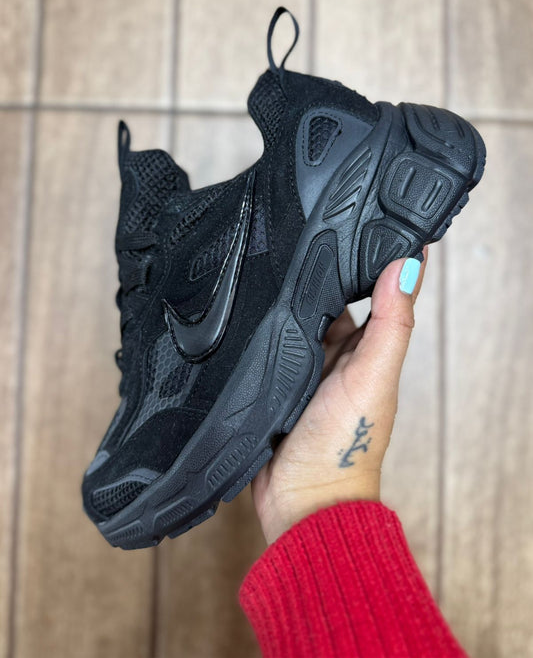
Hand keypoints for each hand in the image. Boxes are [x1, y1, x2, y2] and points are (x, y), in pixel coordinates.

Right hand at [252, 249, 427, 543]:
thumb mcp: (372, 378)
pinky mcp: (272, 381)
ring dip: (283, 298)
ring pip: (293, 318)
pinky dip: (259, 327)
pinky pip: (265, 344)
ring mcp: (301, 367)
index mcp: (367, 350)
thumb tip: (408, 267)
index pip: (371, 292)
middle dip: (316, 272)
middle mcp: (335, 355)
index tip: (358, 221)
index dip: (367, 259)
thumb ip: (390, 326)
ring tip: (267, 262)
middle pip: (327, 300)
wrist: (299, 501)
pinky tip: (244, 306)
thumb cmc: (344, 449)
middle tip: (298, 233)